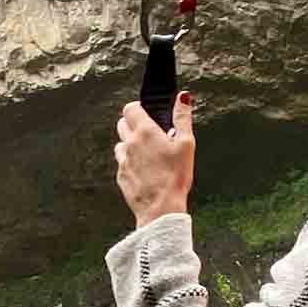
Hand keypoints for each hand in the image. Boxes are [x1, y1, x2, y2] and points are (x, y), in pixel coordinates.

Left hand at [114, 93, 194, 227]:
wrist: (161, 208)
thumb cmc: (175, 177)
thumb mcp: (186, 144)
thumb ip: (182, 119)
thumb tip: (183, 98)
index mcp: (145, 132)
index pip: (130, 108)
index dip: (138, 108)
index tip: (148, 114)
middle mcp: (130, 143)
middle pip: (122, 123)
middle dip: (133, 124)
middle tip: (150, 134)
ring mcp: (123, 160)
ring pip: (120, 143)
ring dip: (130, 143)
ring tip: (148, 153)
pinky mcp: (121, 176)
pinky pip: (122, 163)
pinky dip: (130, 162)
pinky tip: (145, 170)